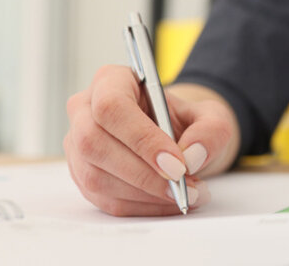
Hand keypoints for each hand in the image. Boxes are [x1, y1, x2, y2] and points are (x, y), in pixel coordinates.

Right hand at [64, 65, 238, 215]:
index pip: (112, 106)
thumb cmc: (187, 121)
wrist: (177, 139)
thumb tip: (192, 157)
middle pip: (94, 143)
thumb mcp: (212, 116)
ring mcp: (77, 146)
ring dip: (146, 194)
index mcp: (112, 81)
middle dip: (143, 173)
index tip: (177, 164)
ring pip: (96, 177)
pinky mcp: (83, 176)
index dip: (142, 138)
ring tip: (186, 194)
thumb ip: (211, 130)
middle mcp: (84, 110)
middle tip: (184, 186)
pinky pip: (106, 200)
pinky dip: (143, 207)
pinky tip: (170, 202)